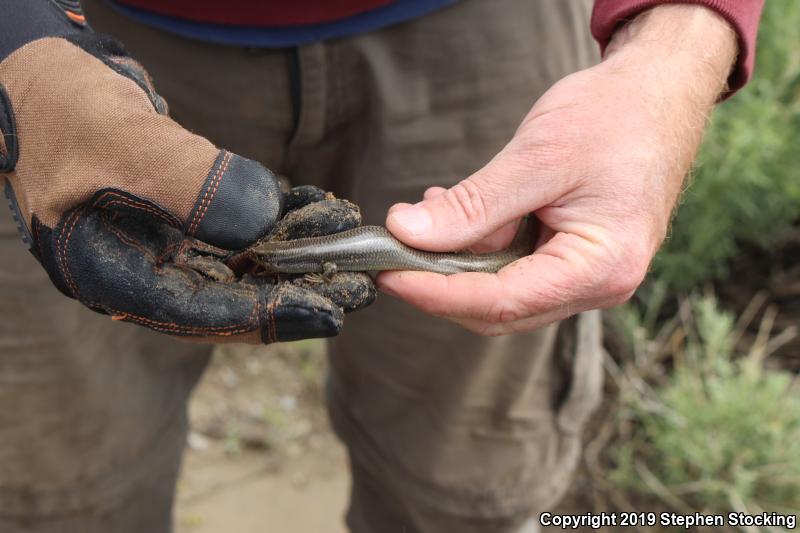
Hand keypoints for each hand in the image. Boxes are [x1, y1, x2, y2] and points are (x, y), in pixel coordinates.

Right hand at [0, 6, 373, 342]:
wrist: (39, 71)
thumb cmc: (57, 105)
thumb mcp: (120, 143)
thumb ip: (192, 186)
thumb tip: (264, 221)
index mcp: (107, 273)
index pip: (197, 313)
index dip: (267, 317)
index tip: (329, 315)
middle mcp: (140, 267)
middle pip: (230, 296)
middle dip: (297, 292)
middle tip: (359, 290)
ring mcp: (162, 240)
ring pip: (242, 261)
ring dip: (299, 254)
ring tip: (355, 249)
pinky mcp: (183, 211)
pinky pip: (241, 223)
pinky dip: (281, 216)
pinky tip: (322, 210)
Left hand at [378, 5, 736, 334]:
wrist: (660, 91)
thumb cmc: (617, 117)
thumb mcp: (537, 158)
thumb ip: (473, 205)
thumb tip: (408, 232)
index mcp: (601, 267)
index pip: (503, 302)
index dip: (437, 294)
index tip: (389, 275)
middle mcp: (598, 284)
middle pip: (500, 309)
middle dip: (442, 281)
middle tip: (396, 246)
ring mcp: (587, 274)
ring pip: (502, 290)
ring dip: (458, 260)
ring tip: (426, 215)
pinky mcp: (574, 257)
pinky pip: (515, 267)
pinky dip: (479, 246)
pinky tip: (458, 213)